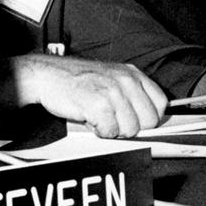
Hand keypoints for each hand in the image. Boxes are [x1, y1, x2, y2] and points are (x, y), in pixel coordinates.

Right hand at [0, 54, 166, 137]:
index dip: (145, 117)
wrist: (45, 75)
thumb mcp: (109, 78)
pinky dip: (98, 131)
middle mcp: (126, 81)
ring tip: (96, 116)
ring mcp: (113, 92)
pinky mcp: (98, 105)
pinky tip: (88, 118)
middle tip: (110, 118)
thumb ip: (130, 94)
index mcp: (131, 73)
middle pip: (148, 121)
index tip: (132, 119)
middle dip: (129, 126)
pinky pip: (110, 132)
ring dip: (112, 129)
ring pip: (130, 130)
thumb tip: (147, 121)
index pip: (160, 104)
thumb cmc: (75, 80)